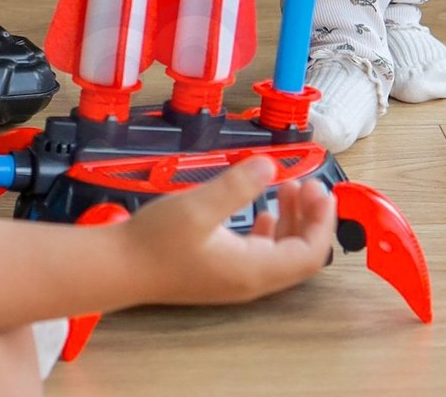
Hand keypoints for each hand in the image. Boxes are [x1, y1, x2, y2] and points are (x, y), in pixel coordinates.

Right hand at [123, 156, 335, 305]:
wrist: (120, 267)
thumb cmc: (156, 240)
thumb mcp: (199, 205)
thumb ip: (237, 185)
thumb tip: (271, 166)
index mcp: (252, 270)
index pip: (309, 255)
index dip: (323, 223)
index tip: (325, 191)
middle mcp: (250, 280)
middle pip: (300, 256)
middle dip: (311, 218)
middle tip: (308, 183)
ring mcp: (236, 278)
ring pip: (281, 254)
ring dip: (292, 221)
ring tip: (288, 186)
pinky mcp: (222, 271)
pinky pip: (262, 255)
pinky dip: (272, 230)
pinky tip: (264, 210)